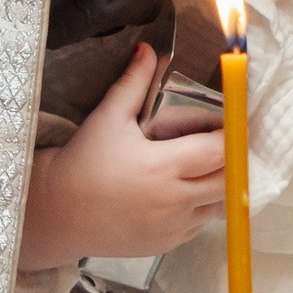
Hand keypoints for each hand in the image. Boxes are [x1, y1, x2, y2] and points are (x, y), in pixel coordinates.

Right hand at [19, 43, 224, 270]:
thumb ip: (134, 83)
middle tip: (220, 143)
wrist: (59, 212)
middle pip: (229, 179)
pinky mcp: (168, 244)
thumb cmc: (84, 163)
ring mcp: (173, 226)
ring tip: (202, 166)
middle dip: (232, 160)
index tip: (230, 123)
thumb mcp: (108, 119)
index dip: (231, 135)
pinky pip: (200, 223)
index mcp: (162, 167)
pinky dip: (200, 206)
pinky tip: (183, 190)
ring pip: (218, 203)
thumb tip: (149, 49)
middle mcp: (173, 200)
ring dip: (218, 184)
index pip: (219, 150)